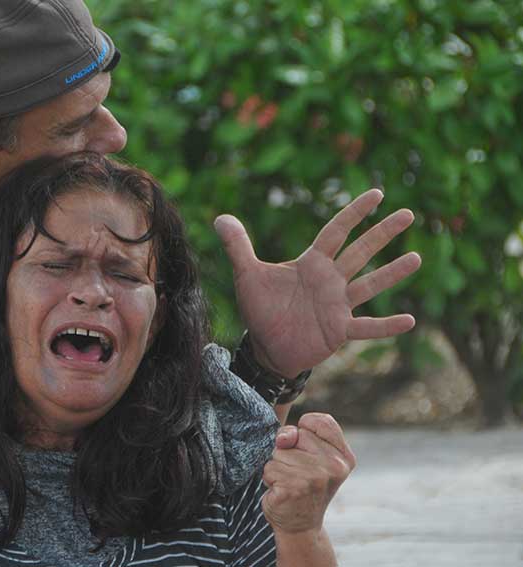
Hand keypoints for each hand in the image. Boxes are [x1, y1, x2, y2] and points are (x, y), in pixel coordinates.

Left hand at [215, 189, 420, 377]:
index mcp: (311, 263)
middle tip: (409, 214)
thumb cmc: (260, 309)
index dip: (354, 213)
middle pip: (360, 252)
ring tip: (416, 258)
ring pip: (370, 285)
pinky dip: (387, 325)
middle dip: (382, 233)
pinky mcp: (339, 330)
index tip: (376, 194)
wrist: (266, 347)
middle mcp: (330, 281)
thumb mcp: (247, 275)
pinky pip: (367, 327)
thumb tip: (221, 217)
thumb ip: (238, 247)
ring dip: (392, 273)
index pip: (335, 232)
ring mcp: (338, 305)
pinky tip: (411, 320)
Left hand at [261, 413, 355, 533]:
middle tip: (298, 474)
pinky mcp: (293, 489)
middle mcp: (334, 466)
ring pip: (278, 452)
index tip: (308, 451)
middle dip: (289, 451)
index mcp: (343, 457)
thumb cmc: (303, 486)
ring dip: (277, 467)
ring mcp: (314, 478)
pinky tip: (281, 491)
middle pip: (295, 434)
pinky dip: (269, 479)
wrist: (301, 526)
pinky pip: (268, 468)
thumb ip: (297, 435)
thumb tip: (283, 438)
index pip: (321, 421)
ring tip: (289, 483)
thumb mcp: (308, 455)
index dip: (306, 430)